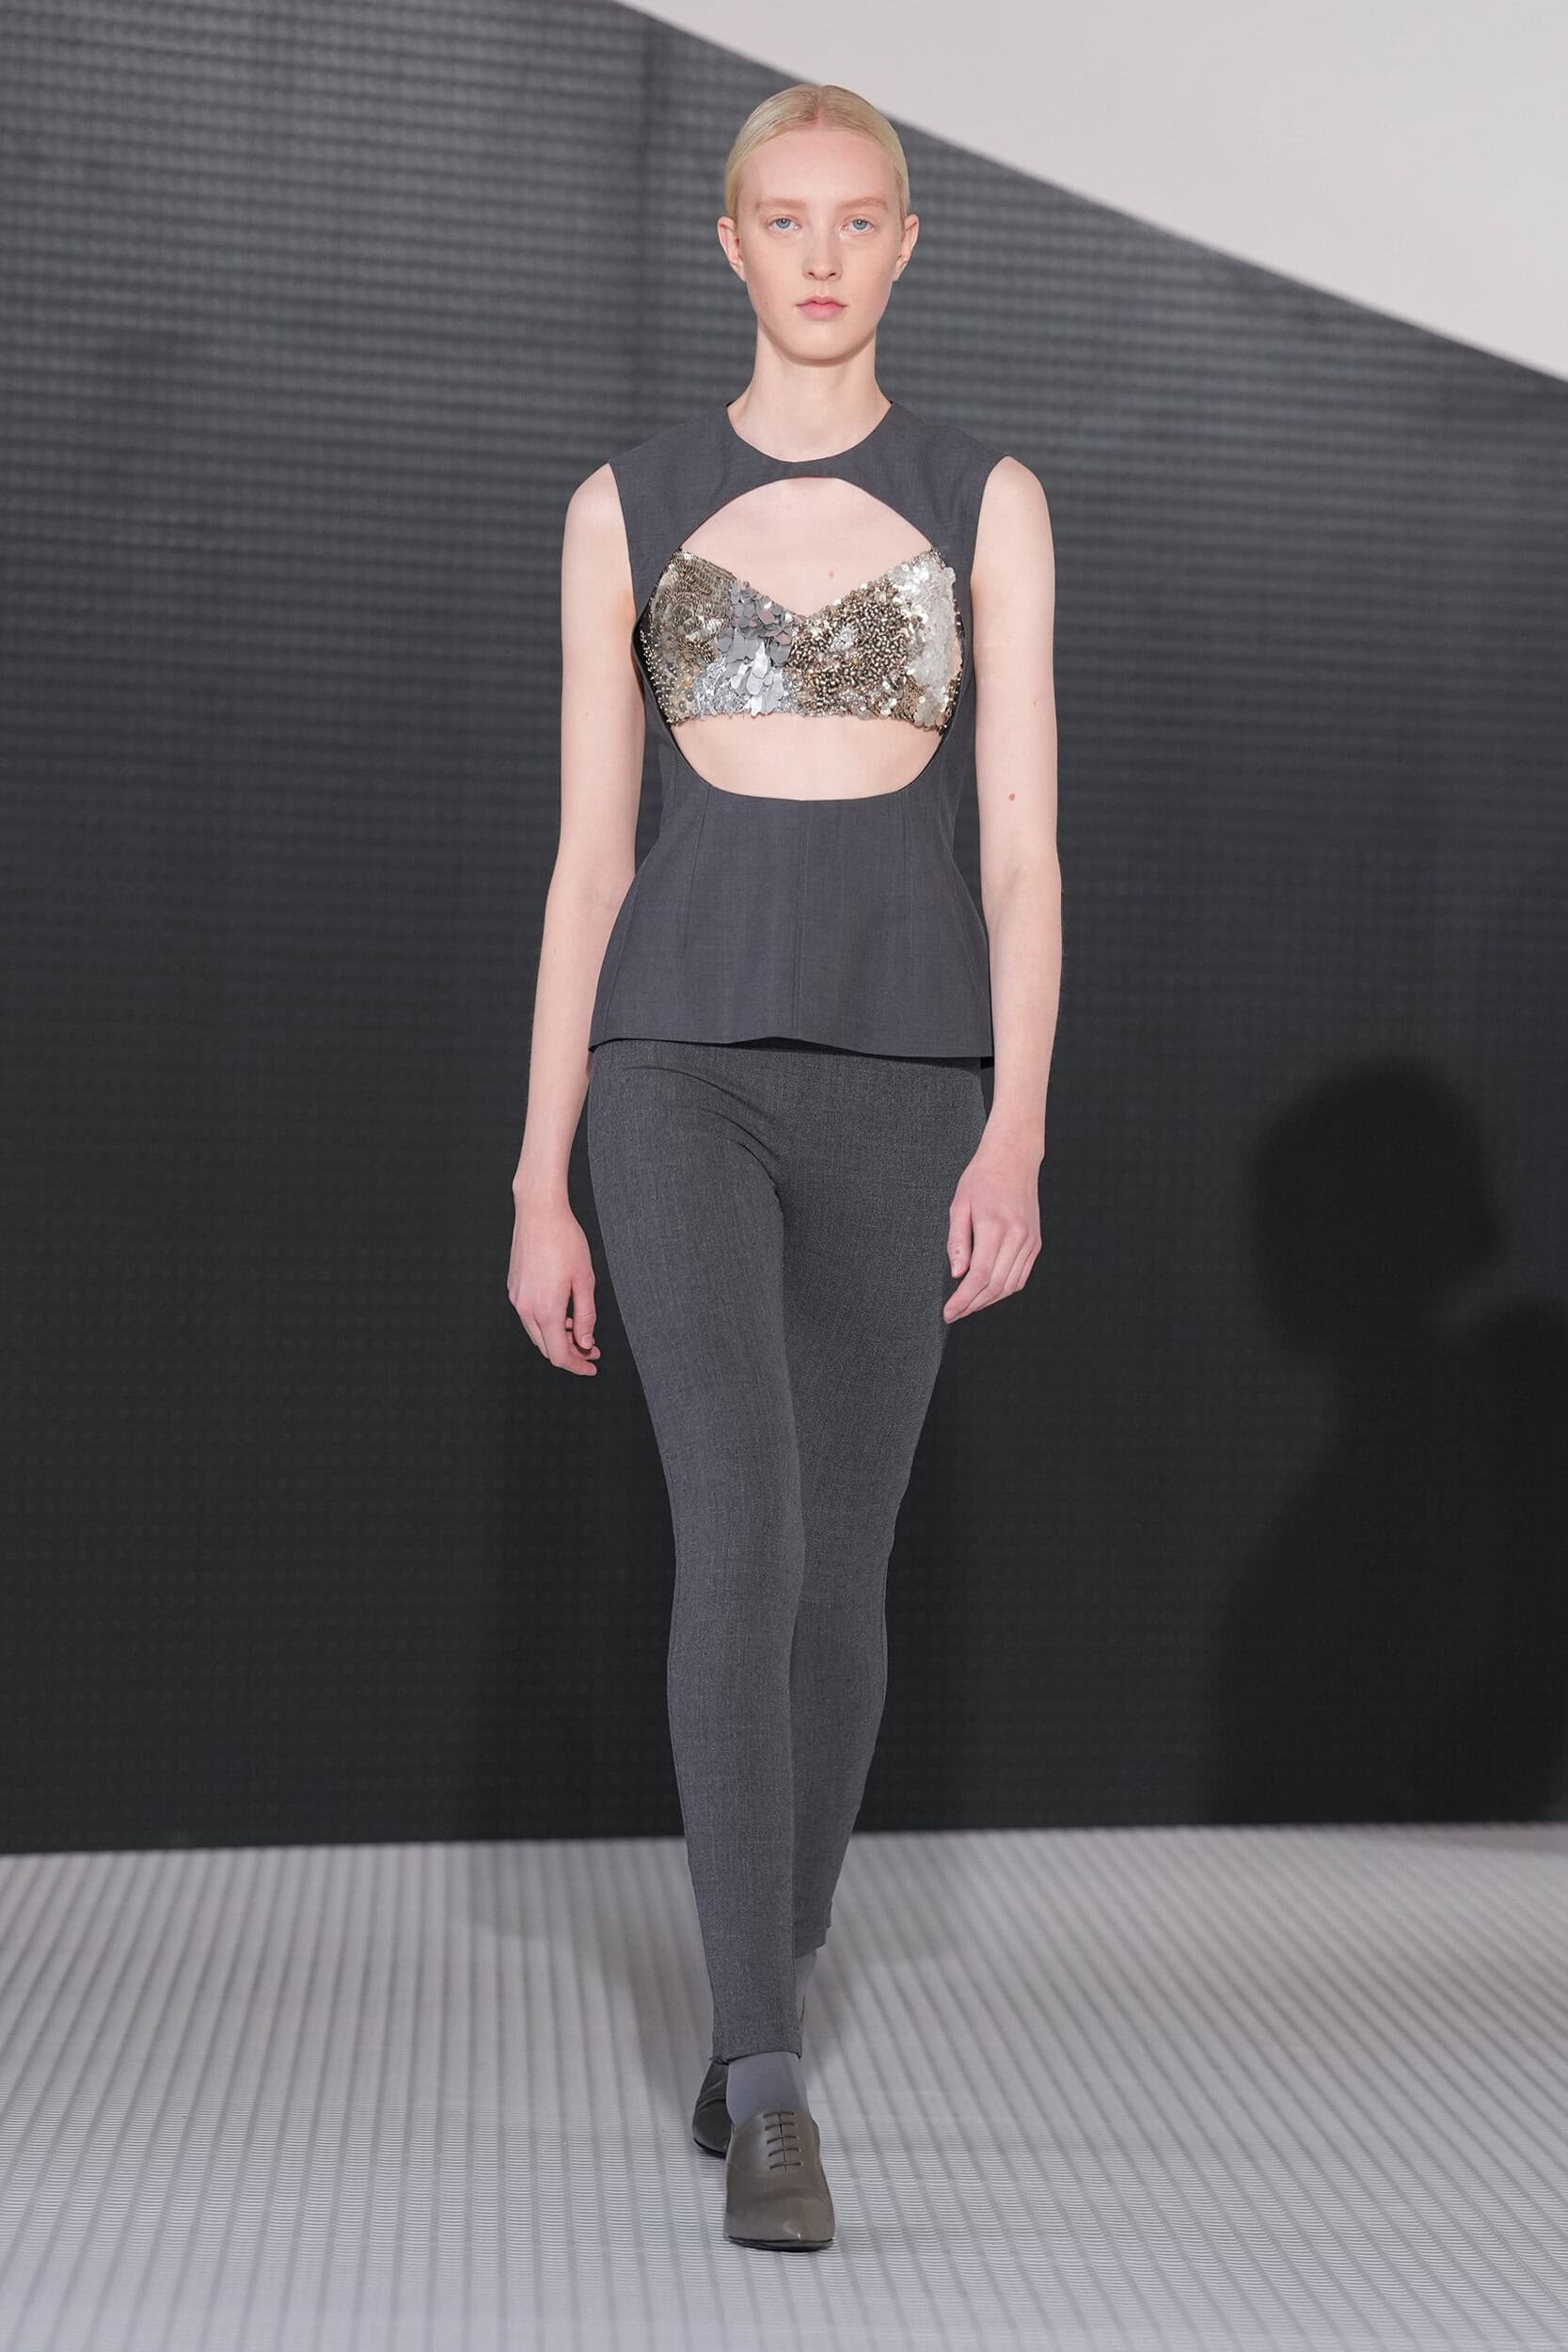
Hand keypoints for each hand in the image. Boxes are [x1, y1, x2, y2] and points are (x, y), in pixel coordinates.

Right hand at [508, 1192, 601, 1374]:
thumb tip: (585, 1342)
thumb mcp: (585, 1281)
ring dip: (557, 1337)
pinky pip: (529, 1315)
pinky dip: (546, 1322)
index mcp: (545, 1310)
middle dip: (570, 1352)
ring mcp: (517, 1298)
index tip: (592, 1366)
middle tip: (591, 1349)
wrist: (539, 1212)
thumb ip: (585, 1316)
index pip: (559, 1354)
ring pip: (537, 1332)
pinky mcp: (514, 1287)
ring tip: (579, 1329)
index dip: (577, 1365)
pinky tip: (562, 1311)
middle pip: (546, 1347)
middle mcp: (526, 1308)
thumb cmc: (565, 1241)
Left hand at [943, 1134, 1041, 1320]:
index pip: (979, 1276)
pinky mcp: (1036, 1242)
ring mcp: (1030, 1241)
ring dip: (989, 1301)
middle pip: (995, 1287)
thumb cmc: (982, 1177)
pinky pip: (1021, 1276)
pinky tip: (989, 1291)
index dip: (963, 1300)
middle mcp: (1017, 1237)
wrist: (1014, 1157)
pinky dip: (1005, 1289)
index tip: (949, 1313)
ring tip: (969, 1305)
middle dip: (973, 1305)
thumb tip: (957, 1274)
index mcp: (994, 1227)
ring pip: (1010, 1286)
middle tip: (955, 1314)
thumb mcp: (959, 1205)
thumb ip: (957, 1242)